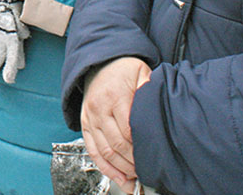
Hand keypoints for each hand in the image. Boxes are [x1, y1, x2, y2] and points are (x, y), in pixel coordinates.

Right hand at [80, 56, 151, 192]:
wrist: (99, 62)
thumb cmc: (123, 69)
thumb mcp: (141, 72)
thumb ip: (150, 90)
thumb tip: (158, 110)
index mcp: (114, 96)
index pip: (128, 130)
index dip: (139, 147)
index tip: (152, 157)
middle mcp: (99, 109)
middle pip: (116, 144)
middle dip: (132, 162)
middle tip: (147, 171)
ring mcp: (90, 118)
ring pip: (104, 151)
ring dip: (120, 169)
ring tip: (135, 179)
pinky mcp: (85, 124)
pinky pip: (92, 151)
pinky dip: (105, 167)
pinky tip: (118, 177)